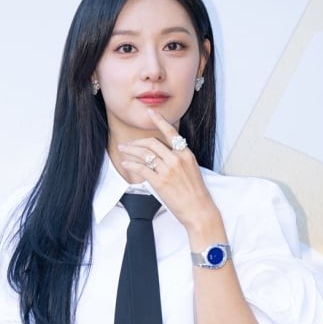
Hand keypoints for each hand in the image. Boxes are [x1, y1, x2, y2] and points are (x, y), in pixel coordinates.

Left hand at [118, 109, 218, 229]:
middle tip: (127, 144)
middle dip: (136, 142)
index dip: (160, 121)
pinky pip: (141, 168)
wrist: (199, 210)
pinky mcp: (160, 182)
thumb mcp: (191, 171)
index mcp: (186, 154)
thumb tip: (163, 157)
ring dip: (130, 151)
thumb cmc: (196, 194)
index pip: (171, 133)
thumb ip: (178, 161)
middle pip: (152, 143)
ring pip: (144, 154)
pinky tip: (126, 164)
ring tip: (123, 151)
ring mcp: (168, 170)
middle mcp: (177, 159)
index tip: (151, 113)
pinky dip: (131, 165)